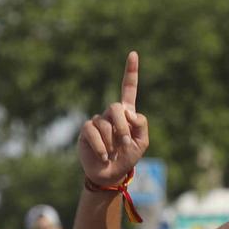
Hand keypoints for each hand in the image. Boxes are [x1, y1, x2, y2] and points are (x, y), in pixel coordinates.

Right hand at [78, 52, 148, 188]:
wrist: (111, 174)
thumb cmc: (127, 157)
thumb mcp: (142, 142)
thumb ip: (141, 124)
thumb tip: (129, 112)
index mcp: (127, 113)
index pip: (128, 88)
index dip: (131, 72)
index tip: (133, 54)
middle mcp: (110, 114)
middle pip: (116, 107)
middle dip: (122, 126)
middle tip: (125, 143)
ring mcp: (97, 121)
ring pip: (105, 123)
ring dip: (112, 141)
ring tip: (113, 153)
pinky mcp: (86, 131)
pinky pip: (92, 131)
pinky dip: (101, 145)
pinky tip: (104, 155)